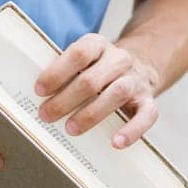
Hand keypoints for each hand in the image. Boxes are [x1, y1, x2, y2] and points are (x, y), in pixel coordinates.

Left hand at [33, 33, 160, 148]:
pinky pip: (145, 116)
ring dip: (91, 114)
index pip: (79, 53)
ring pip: (117, 94)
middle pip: (92, 79)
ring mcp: (136, 80)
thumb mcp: (84, 59)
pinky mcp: (148, 100)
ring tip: (71, 128)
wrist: (141, 64)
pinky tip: (116, 143)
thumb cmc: (99, 67)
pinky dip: (131, 130)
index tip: (39, 90)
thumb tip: (39, 94)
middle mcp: (119, 59)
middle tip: (46, 115)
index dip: (58, 72)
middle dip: (66, 99)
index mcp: (98, 45)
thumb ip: (65, 70)